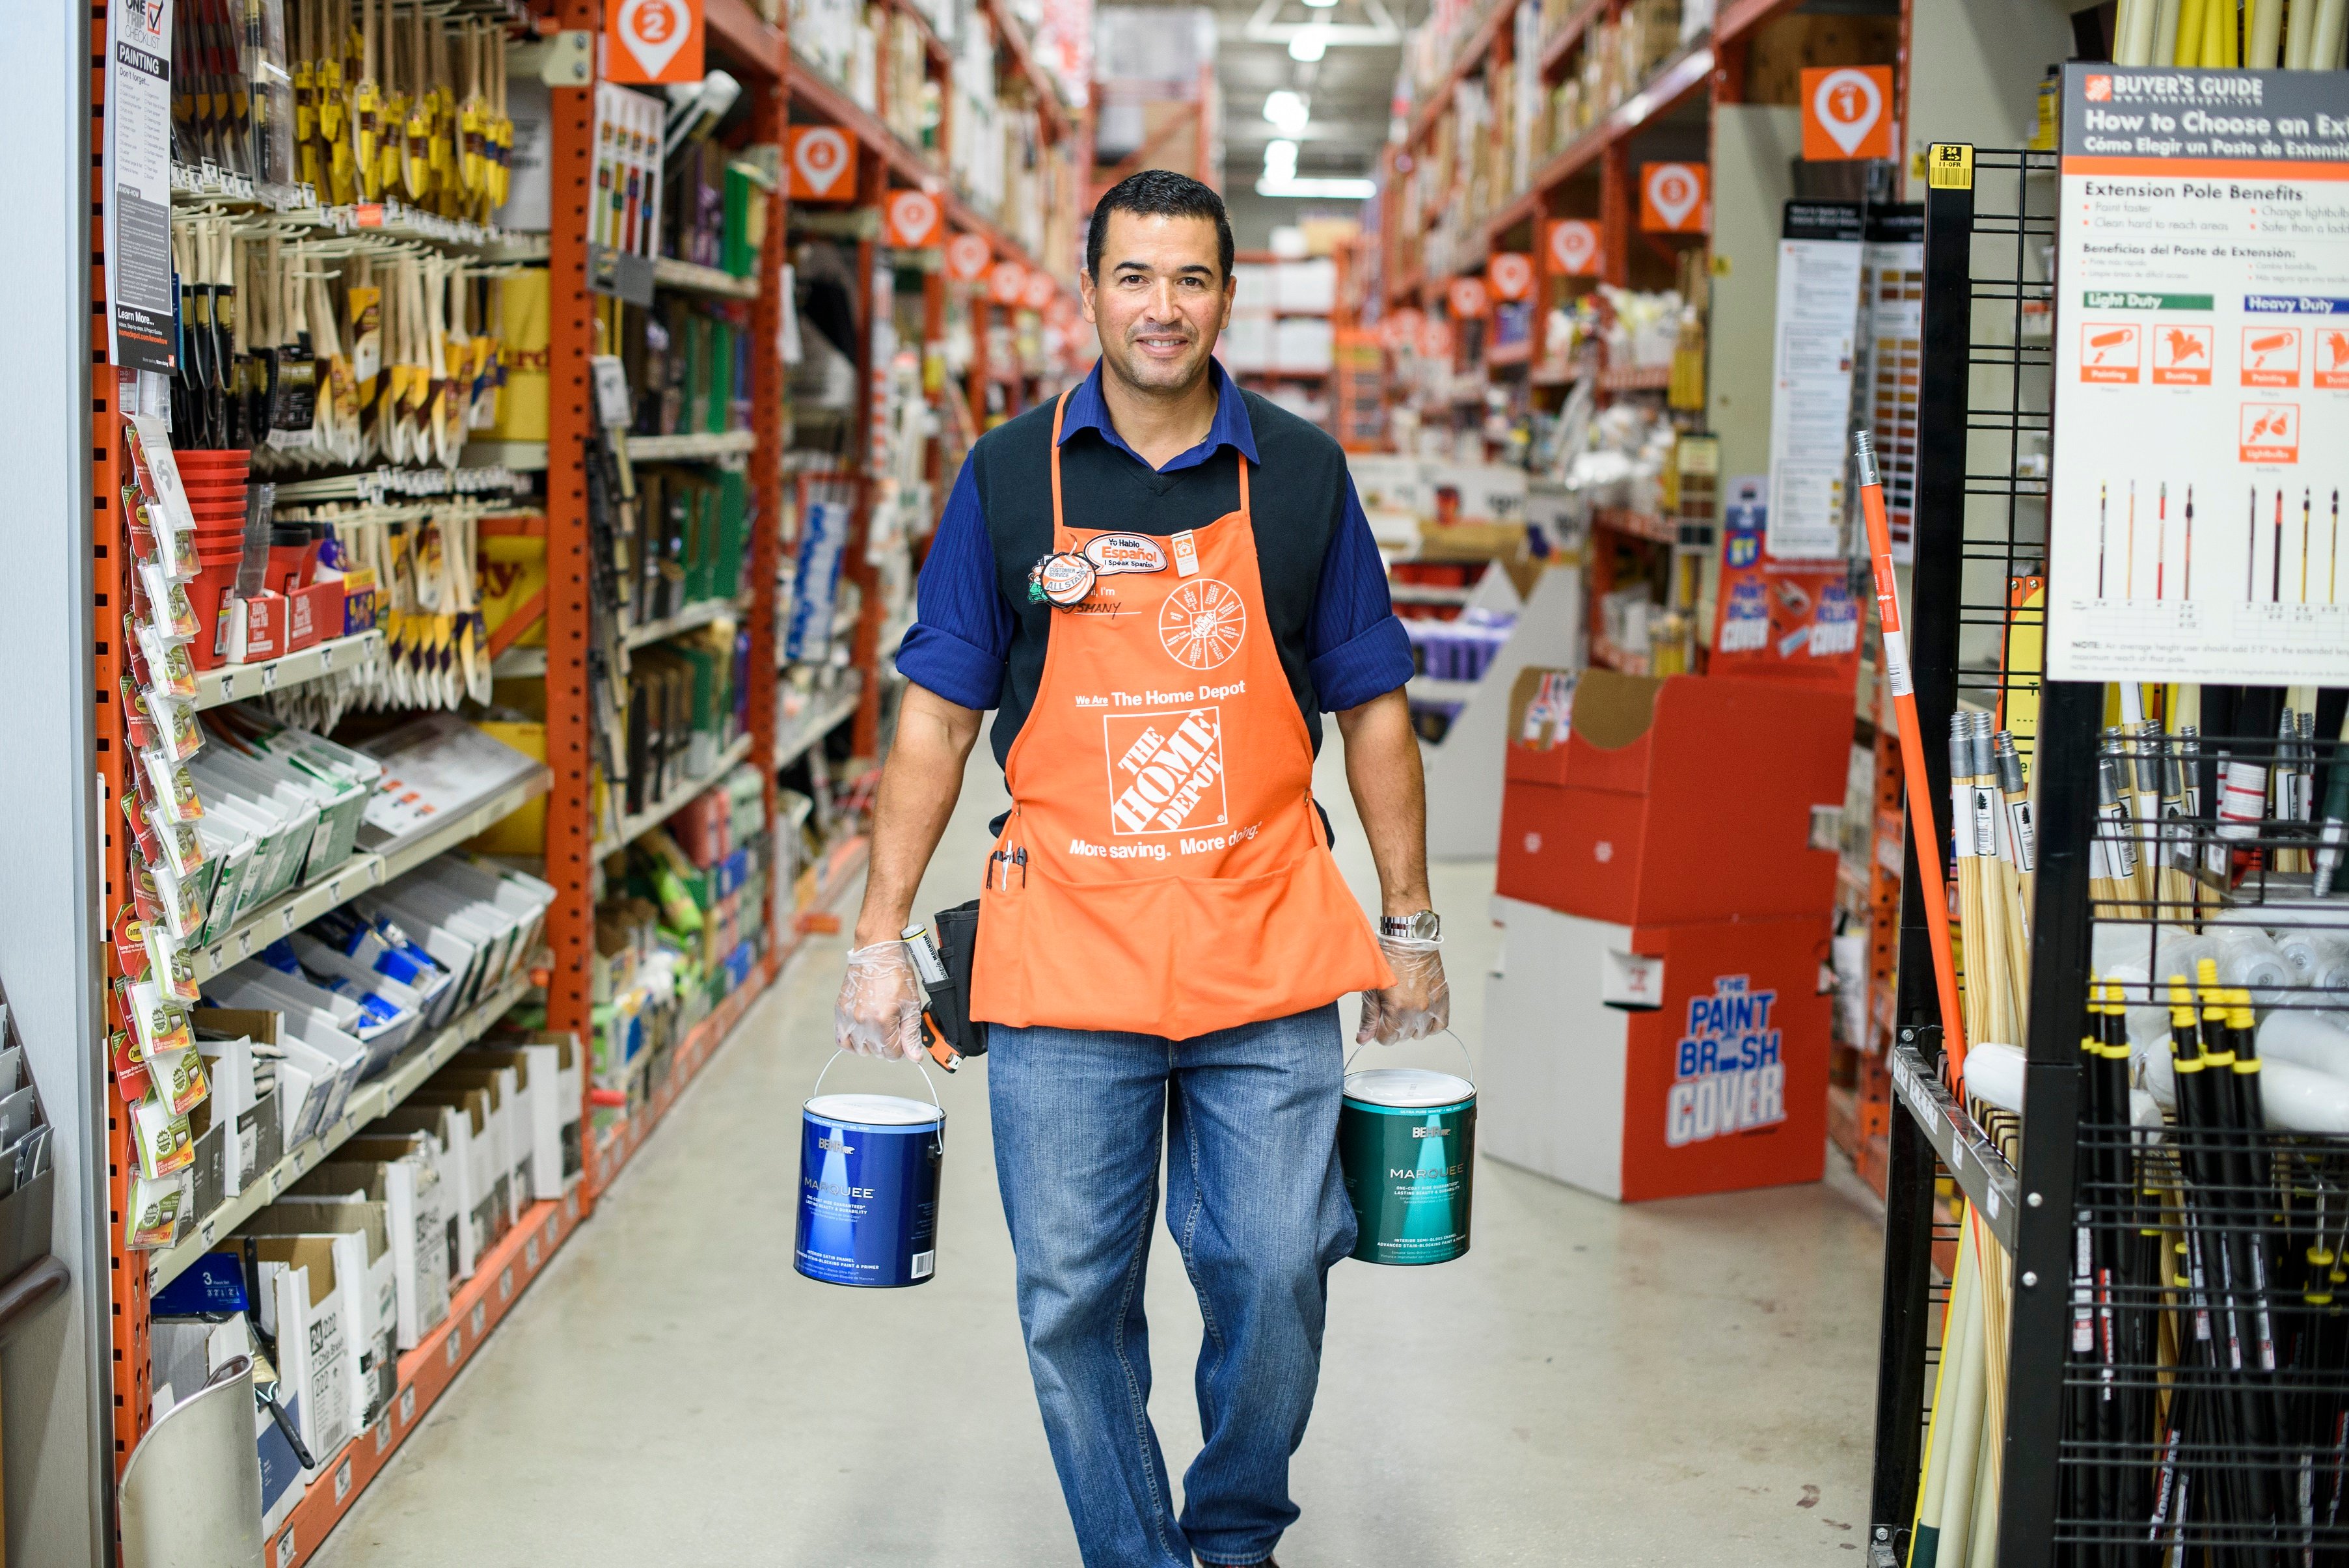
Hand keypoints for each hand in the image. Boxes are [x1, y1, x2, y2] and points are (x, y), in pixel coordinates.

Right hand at [835, 942, 926, 1060]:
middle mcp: (862, 1022)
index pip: (892, 1054)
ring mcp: (849, 1017)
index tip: (903, 1038)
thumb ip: (911, 1034)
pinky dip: (852, 1042)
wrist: (877, 953)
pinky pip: (841, 1040)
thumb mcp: (911, 1005)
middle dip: (888, 1045)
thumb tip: (915, 1056)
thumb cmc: (895, 973)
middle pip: (877, 1052)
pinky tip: (862, 1034)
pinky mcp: (840, 1012)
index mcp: (882, 1021)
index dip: (902, 1049)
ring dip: (871, 1044)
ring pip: (860, 1049)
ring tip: (879, 1028)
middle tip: (894, 1027)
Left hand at [1357, 935, 1449, 1044]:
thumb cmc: (1389, 958)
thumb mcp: (1372, 989)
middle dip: (1394, 1028)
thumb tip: (1364, 1039)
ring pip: (1421, 1033)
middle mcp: (1417, 1010)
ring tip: (1406, 1009)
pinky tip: (1421, 1014)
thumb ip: (1368, 1018)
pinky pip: (1440, 1025)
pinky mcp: (1442, 999)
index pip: (1387, 1039)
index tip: (1379, 1021)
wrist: (1410, 939)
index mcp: (1398, 1008)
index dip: (1380, 1032)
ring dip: (1412, 1026)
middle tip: (1390, 1010)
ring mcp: (1432, 1005)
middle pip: (1403, 1037)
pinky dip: (1431, 1024)